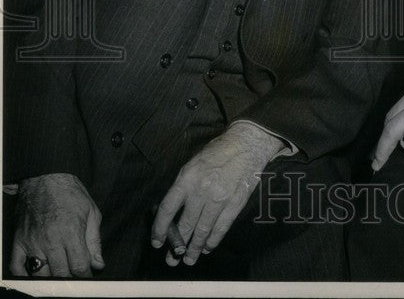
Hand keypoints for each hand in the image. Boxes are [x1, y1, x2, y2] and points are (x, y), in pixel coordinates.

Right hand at [10, 173, 103, 277]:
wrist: (46, 177)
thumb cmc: (71, 193)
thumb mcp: (91, 212)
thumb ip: (94, 241)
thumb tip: (98, 264)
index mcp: (71, 232)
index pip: (79, 266)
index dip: (85, 275)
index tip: (87, 276)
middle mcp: (50, 240)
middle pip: (60, 274)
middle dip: (70, 277)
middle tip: (74, 274)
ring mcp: (32, 242)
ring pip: (40, 274)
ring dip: (50, 276)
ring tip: (58, 271)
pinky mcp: (18, 241)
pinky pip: (17, 266)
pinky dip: (25, 274)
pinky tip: (36, 271)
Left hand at [151, 121, 284, 266]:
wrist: (247, 144)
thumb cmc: (217, 152)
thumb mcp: (193, 164)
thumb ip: (182, 186)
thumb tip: (172, 211)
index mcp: (187, 178)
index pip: (168, 209)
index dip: (160, 229)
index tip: (157, 242)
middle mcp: (201, 190)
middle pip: (185, 225)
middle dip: (177, 245)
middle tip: (172, 259)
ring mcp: (219, 198)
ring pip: (203, 230)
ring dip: (195, 248)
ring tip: (190, 259)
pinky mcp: (235, 203)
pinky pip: (221, 227)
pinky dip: (213, 240)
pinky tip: (208, 247)